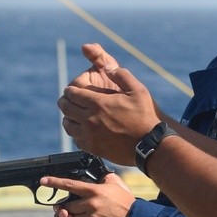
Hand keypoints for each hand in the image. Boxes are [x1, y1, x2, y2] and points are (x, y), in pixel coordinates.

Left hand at [46, 173, 133, 216]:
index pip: (70, 185)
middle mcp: (91, 205)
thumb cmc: (126, 202)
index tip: (44, 180)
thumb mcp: (117, 184)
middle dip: (63, 209)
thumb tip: (98, 173)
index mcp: (94, 191)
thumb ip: (104, 177)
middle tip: (64, 209)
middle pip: (66, 207)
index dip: (54, 182)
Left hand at [59, 45, 160, 164]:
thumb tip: (107, 67)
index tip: (71, 90)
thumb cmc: (146, 116)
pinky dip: (76, 134)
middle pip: (66, 108)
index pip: (72, 93)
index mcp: (98, 103)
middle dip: (64, 101)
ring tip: (72, 115)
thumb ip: (121, 75)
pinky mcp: (94, 149)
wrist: (151, 145)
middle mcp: (90, 120)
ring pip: (68, 126)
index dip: (69, 90)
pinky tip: (82, 131)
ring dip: (68, 118)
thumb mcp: (138, 90)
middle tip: (67, 100)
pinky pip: (77, 141)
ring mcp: (91, 136)